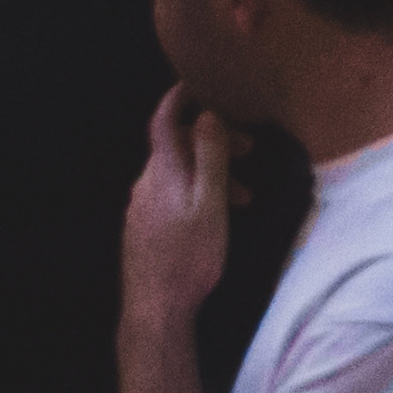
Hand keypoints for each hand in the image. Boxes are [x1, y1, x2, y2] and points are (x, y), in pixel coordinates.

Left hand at [118, 88, 235, 337]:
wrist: (155, 309)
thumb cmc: (189, 257)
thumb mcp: (210, 203)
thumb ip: (209, 157)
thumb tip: (208, 114)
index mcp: (162, 171)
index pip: (165, 119)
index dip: (181, 97)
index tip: (202, 84)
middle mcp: (146, 183)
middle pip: (178, 146)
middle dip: (214, 141)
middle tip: (250, 149)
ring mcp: (142, 207)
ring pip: (180, 173)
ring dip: (213, 173)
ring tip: (246, 196)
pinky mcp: (144, 228)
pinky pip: (172, 195)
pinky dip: (198, 192)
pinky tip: (218, 215)